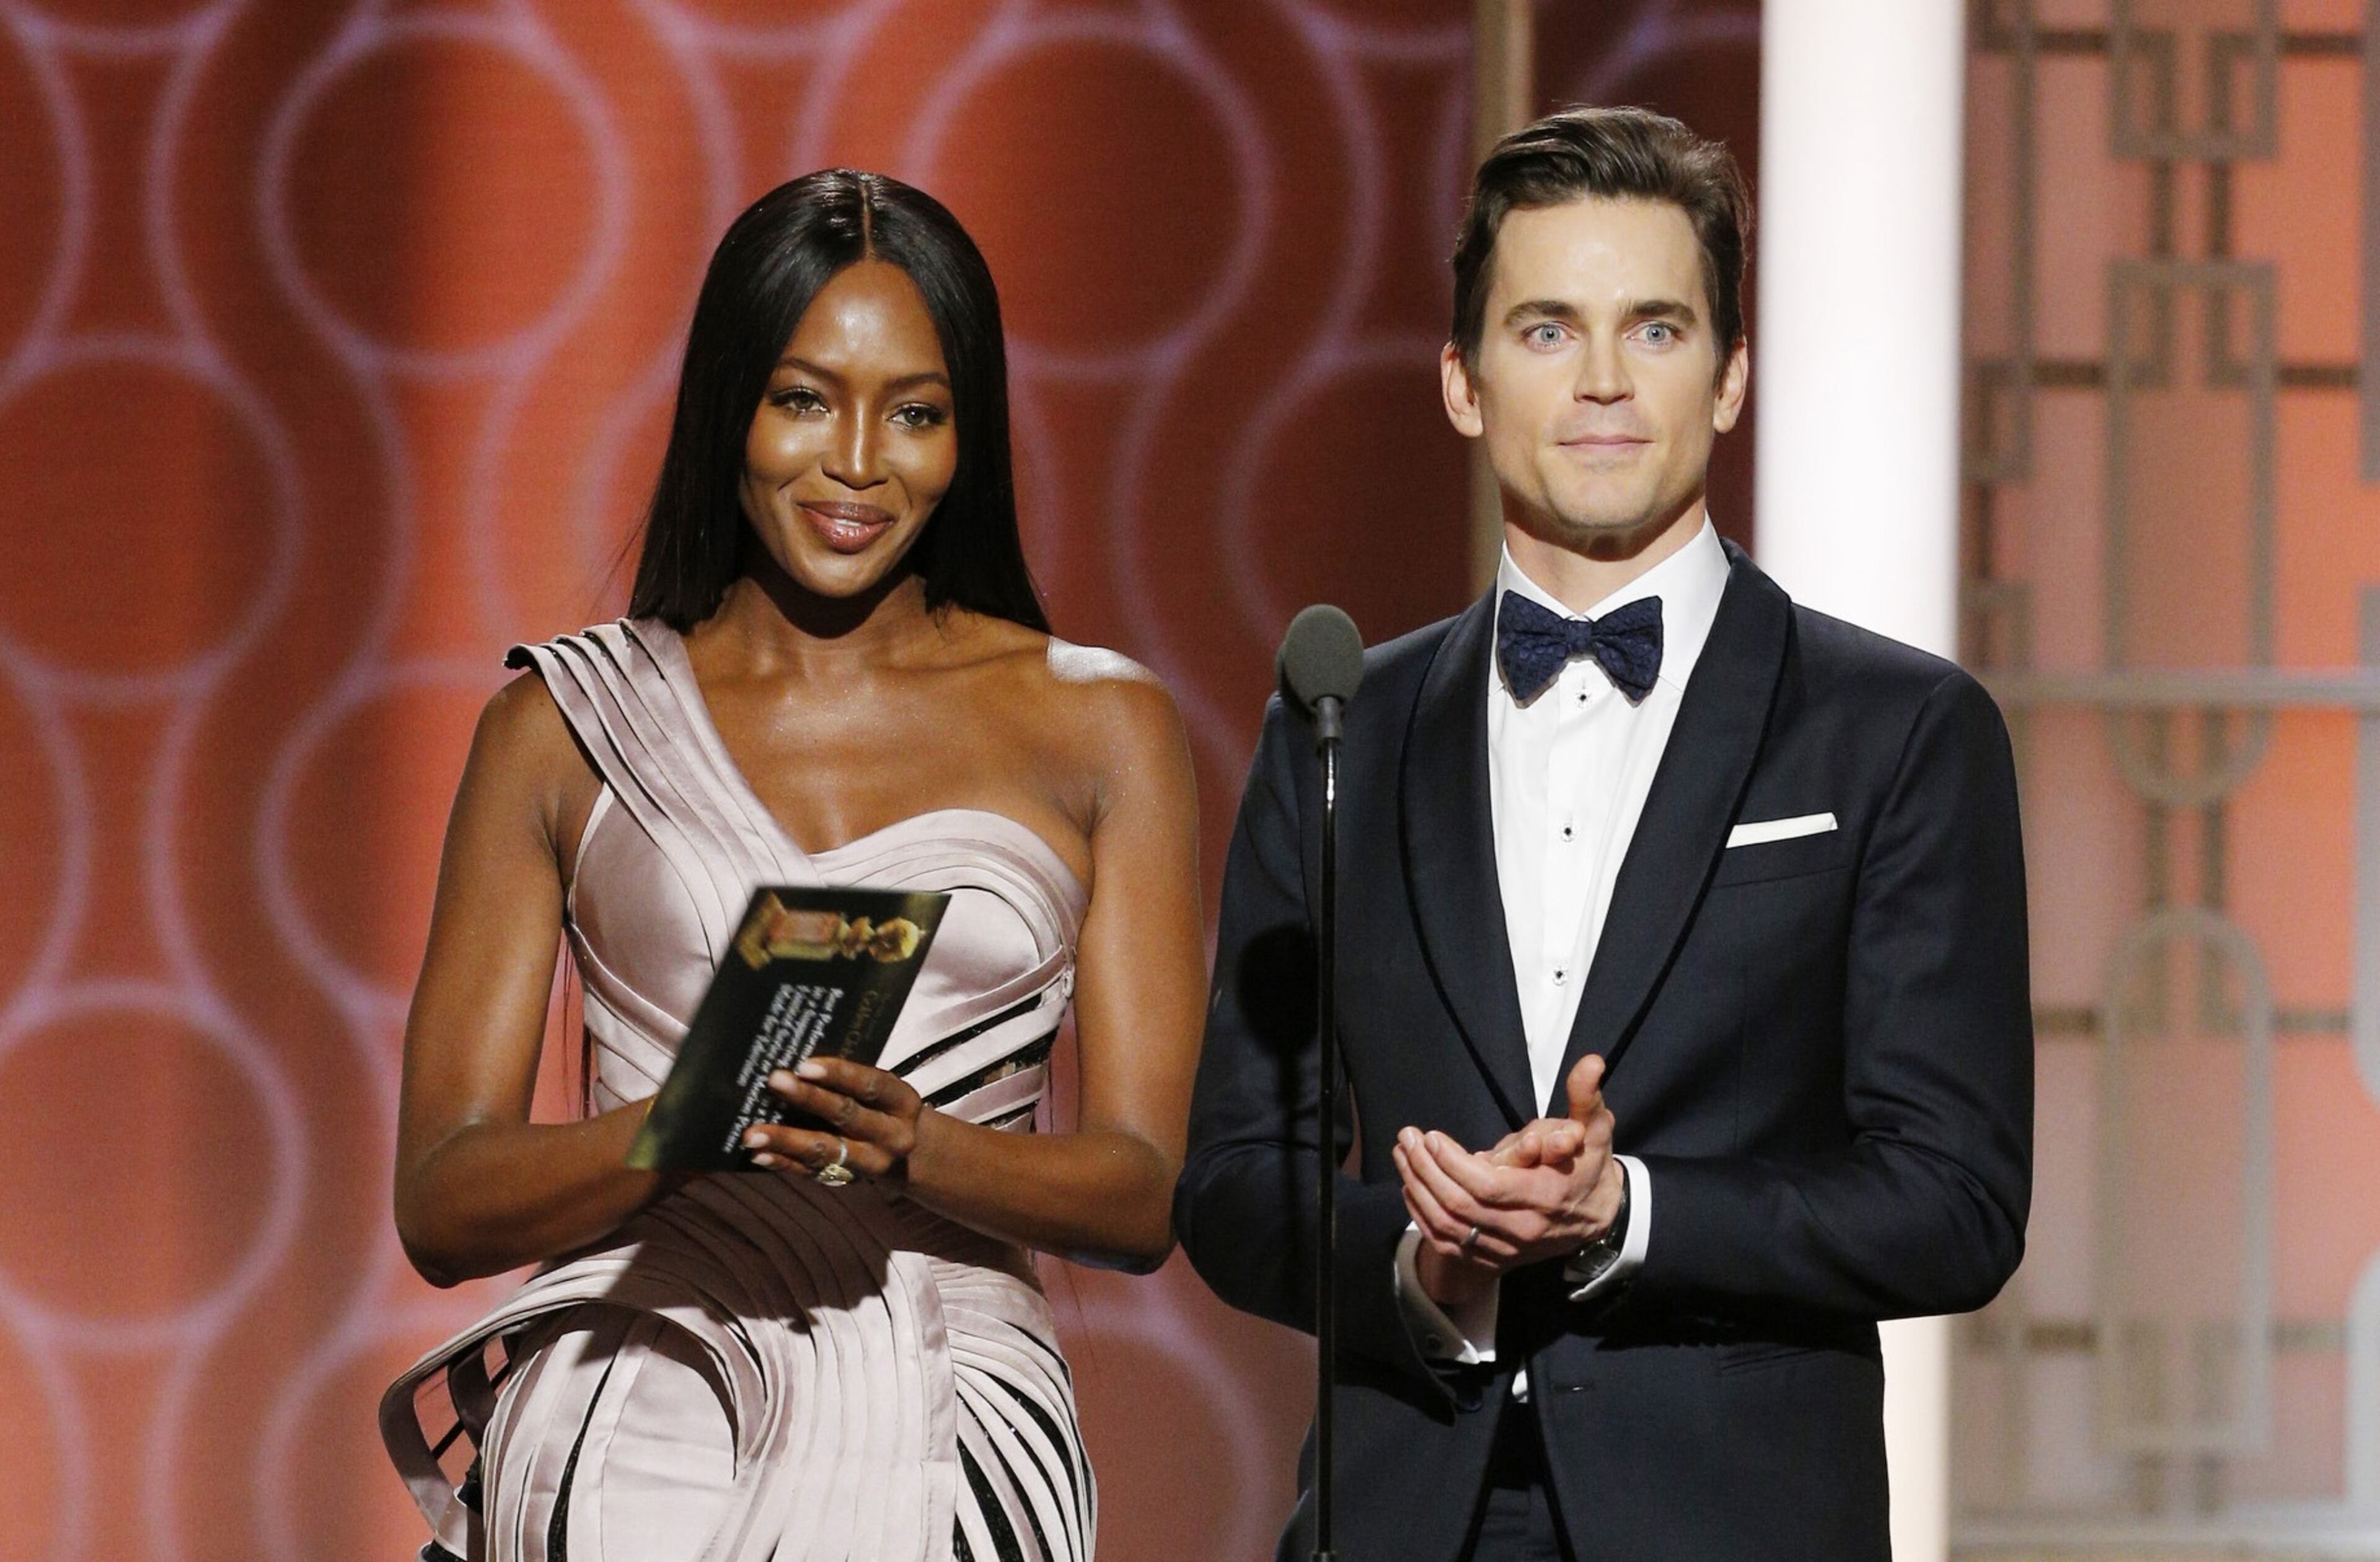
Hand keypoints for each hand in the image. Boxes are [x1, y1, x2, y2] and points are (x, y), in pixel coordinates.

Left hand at [744, 1056, 935, 1181]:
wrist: (913, 1156)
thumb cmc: (884, 1108)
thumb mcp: (884, 1091)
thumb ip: (851, 1081)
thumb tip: (797, 1063)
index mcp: (902, 1102)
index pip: (871, 1085)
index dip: (839, 1074)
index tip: (804, 1065)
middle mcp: (892, 1135)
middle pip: (846, 1116)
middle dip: (808, 1098)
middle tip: (775, 1081)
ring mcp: (871, 1163)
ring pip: (826, 1149)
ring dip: (786, 1140)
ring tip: (752, 1133)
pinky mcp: (849, 1180)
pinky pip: (812, 1172)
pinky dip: (784, 1162)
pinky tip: (760, 1155)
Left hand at [1395, 1055, 1623, 1303]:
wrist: (1597, 1216)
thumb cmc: (1588, 1164)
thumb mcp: (1594, 1128)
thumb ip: (1585, 1097)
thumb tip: (1591, 1062)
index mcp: (1546, 1196)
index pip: (1487, 1187)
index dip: (1453, 1163)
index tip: (1432, 1136)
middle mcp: (1524, 1229)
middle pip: (1460, 1205)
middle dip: (1426, 1170)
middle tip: (1409, 1138)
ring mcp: (1507, 1248)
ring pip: (1447, 1225)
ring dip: (1417, 1189)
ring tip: (1402, 1154)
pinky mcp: (1493, 1258)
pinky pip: (1447, 1242)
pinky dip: (1423, 1215)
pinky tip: (1410, 1187)